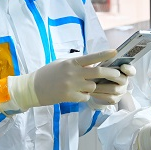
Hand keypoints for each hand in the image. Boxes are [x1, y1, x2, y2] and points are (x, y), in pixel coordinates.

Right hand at [4, 50, 118, 109]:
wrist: (32, 88)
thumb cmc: (48, 74)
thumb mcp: (62, 63)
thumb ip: (76, 63)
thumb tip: (92, 63)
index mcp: (71, 62)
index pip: (91, 57)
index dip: (104, 55)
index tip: (115, 52)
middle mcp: (72, 73)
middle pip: (97, 72)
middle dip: (110, 73)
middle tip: (118, 74)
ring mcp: (71, 85)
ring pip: (92, 86)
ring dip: (94, 87)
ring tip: (88, 86)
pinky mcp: (69, 97)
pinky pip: (85, 97)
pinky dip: (85, 96)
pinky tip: (78, 94)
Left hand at [89, 63, 136, 106]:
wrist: (97, 87)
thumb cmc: (101, 74)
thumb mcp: (103, 67)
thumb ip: (106, 63)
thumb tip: (102, 58)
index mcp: (124, 71)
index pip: (131, 71)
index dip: (129, 69)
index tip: (123, 66)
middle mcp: (125, 81)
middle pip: (123, 80)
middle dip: (111, 76)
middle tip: (100, 73)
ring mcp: (121, 91)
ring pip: (114, 89)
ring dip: (102, 86)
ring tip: (91, 84)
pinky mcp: (115, 99)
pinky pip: (108, 97)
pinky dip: (99, 94)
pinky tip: (91, 91)